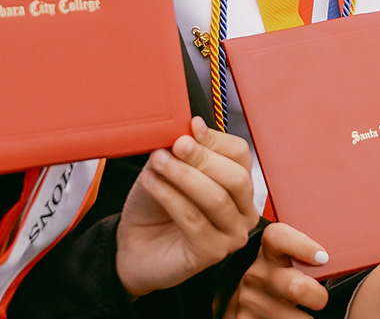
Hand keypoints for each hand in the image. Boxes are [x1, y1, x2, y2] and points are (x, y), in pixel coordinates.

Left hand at [115, 117, 258, 297]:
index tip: (191, 127)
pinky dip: (170, 196)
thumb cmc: (157, 205)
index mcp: (240, 185)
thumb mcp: (169, 166)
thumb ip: (182, 149)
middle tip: (176, 145)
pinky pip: (194, 219)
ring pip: (216, 198)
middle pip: (236, 177)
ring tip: (157, 161)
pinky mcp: (212, 253)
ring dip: (183, 175)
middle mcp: (244, 211)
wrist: (135, 243)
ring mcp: (232, 236)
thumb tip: (193, 127)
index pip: (240, 154)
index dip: (215, 139)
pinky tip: (151, 183)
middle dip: (203, 157)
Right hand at [224, 222, 329, 317]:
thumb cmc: (280, 276)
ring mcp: (250, 300)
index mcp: (269, 250)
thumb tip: (339, 259)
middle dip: (318, 297)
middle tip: (320, 298)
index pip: (278, 237)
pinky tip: (294, 317)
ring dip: (306, 318)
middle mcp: (257, 274)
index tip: (323, 257)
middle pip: (295, 287)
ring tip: (304, 313)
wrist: (247, 300)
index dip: (302, 245)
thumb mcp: (287, 260)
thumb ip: (306, 257)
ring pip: (296, 318)